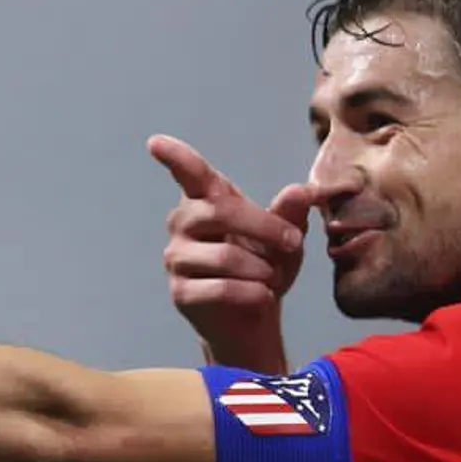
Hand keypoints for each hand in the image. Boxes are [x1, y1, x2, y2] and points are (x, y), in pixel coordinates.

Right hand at [150, 135, 313, 366]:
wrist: (255, 318)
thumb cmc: (265, 268)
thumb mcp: (286, 238)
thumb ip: (291, 213)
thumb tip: (304, 191)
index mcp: (206, 201)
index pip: (189, 174)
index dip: (175, 157)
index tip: (156, 143)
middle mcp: (184, 224)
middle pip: (219, 212)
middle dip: (265, 227)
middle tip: (294, 243)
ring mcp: (177, 259)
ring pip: (225, 256)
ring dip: (262, 269)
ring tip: (272, 278)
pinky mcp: (181, 292)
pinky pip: (221, 288)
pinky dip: (252, 293)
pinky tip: (263, 297)